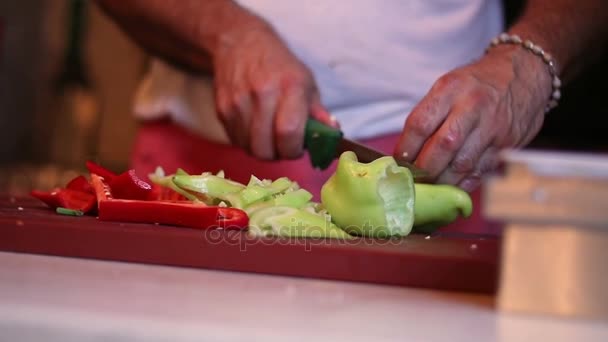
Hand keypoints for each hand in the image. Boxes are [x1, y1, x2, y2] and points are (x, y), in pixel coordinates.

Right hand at [213, 23, 334, 159]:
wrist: (240, 43)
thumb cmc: (279, 66)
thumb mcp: (306, 82)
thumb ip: (318, 112)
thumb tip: (332, 134)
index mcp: (290, 86)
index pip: (289, 132)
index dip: (294, 149)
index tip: (297, 147)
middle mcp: (262, 93)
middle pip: (266, 148)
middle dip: (278, 154)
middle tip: (283, 144)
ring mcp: (238, 101)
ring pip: (250, 148)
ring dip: (262, 149)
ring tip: (269, 136)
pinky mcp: (222, 109)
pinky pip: (236, 141)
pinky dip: (247, 142)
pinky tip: (254, 128)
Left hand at [395, 45, 552, 191]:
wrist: (524, 74)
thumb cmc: (477, 84)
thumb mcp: (448, 86)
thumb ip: (428, 116)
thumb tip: (405, 153)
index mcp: (451, 89)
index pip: (420, 124)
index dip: (406, 149)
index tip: (399, 162)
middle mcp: (473, 106)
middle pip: (442, 147)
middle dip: (424, 169)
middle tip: (414, 179)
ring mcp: (493, 127)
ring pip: (462, 164)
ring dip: (442, 181)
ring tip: (431, 185)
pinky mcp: (508, 144)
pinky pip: (481, 172)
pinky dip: (463, 183)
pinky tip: (452, 185)